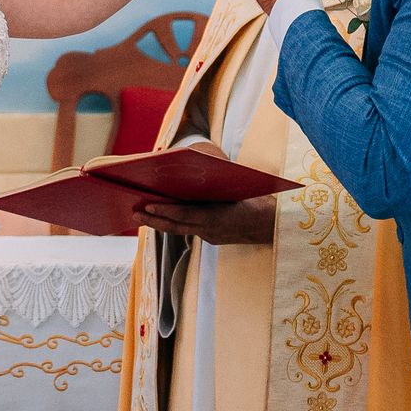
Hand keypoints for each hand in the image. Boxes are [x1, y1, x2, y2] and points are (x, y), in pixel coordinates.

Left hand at [137, 193, 277, 247]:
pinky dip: (174, 224)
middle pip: (177, 226)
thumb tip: (193, 172)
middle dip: (154, 220)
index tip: (148, 206)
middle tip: (135, 213)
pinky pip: (189, 230)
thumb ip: (216, 184)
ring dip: (160, 224)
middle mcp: (212, 230)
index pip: (186, 215)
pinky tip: (163, 218)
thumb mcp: (237, 189)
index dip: (166, 212)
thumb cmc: (258, 200)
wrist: (275, 224)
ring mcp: (212, 236)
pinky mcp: (213, 238)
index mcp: (218, 217)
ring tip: (142, 216)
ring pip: (181, 230)